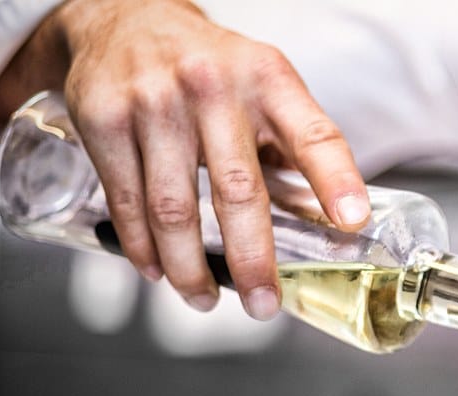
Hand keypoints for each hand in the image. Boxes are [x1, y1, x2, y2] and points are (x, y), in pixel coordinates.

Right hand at [0, 0, 369, 318]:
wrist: (123, 17)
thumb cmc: (210, 67)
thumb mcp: (264, 85)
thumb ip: (292, 146)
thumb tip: (330, 222)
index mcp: (268, 80)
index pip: (313, 133)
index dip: (336, 179)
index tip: (351, 220)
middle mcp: (213, 87)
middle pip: (238, 191)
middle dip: (252, 261)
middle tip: (263, 305)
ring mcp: (154, 102)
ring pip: (173, 210)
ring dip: (190, 269)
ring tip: (203, 299)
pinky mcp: (105, 120)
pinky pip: (127, 202)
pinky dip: (142, 248)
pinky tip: (157, 270)